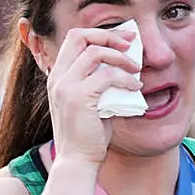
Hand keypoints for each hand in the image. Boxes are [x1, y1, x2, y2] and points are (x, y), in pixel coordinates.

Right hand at [48, 27, 140, 164]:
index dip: (100, 34)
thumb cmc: (88, 135)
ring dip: (121, 57)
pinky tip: (135, 87)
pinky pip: (107, 76)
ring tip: (136, 69)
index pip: (75, 38)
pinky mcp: (78, 98)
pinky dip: (125, 78)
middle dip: (109, 36)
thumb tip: (124, 65)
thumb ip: (100, 82)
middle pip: (80, 36)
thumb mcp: (92, 102)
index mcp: (59, 76)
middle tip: (131, 44)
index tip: (124, 39)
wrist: (77, 161)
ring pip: (95, 53)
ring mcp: (65, 87)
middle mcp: (58, 77)